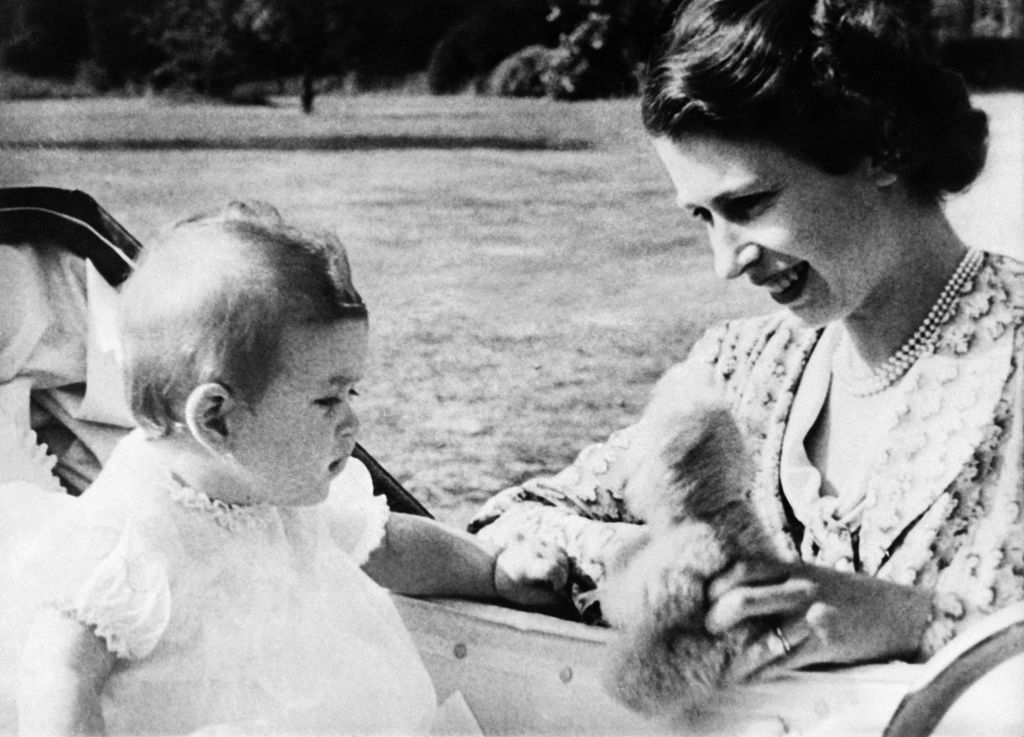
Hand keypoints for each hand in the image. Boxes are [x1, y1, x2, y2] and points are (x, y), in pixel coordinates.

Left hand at [493, 539, 571, 613]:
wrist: (494, 568)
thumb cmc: (510, 587)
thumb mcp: (526, 597)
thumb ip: (547, 597)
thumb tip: (566, 595)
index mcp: (527, 564)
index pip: (553, 568)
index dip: (560, 580)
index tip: (554, 588)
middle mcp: (532, 549)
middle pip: (560, 561)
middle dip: (563, 576)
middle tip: (552, 586)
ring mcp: (536, 541)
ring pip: (562, 553)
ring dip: (563, 568)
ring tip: (552, 578)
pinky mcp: (539, 539)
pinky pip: (559, 549)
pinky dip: (560, 560)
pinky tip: (552, 569)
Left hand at [705, 559, 931, 679]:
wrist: (901, 614)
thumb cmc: (849, 597)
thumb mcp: (812, 577)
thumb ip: (778, 583)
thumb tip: (735, 597)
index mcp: (792, 567)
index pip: (740, 568)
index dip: (716, 584)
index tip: (705, 598)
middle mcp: (799, 587)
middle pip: (742, 598)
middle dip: (716, 616)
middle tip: (708, 628)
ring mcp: (812, 616)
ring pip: (758, 637)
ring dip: (734, 655)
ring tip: (722, 664)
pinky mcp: (824, 644)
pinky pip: (782, 662)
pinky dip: (760, 672)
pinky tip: (749, 676)